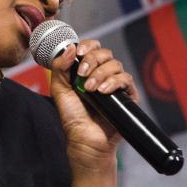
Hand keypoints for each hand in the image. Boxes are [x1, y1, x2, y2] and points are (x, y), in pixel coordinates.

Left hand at [48, 40, 139, 173]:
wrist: (84, 140)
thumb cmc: (72, 117)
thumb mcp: (59, 89)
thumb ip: (60, 67)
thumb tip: (70, 47)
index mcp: (87, 70)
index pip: (92, 48)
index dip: (87, 46)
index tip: (79, 53)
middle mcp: (102, 74)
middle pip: (105, 53)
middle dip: (92, 60)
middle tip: (81, 75)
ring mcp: (115, 84)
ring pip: (115, 64)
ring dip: (100, 74)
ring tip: (90, 89)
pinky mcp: (127, 95)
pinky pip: (125, 79)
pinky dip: (113, 82)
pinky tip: (103, 92)